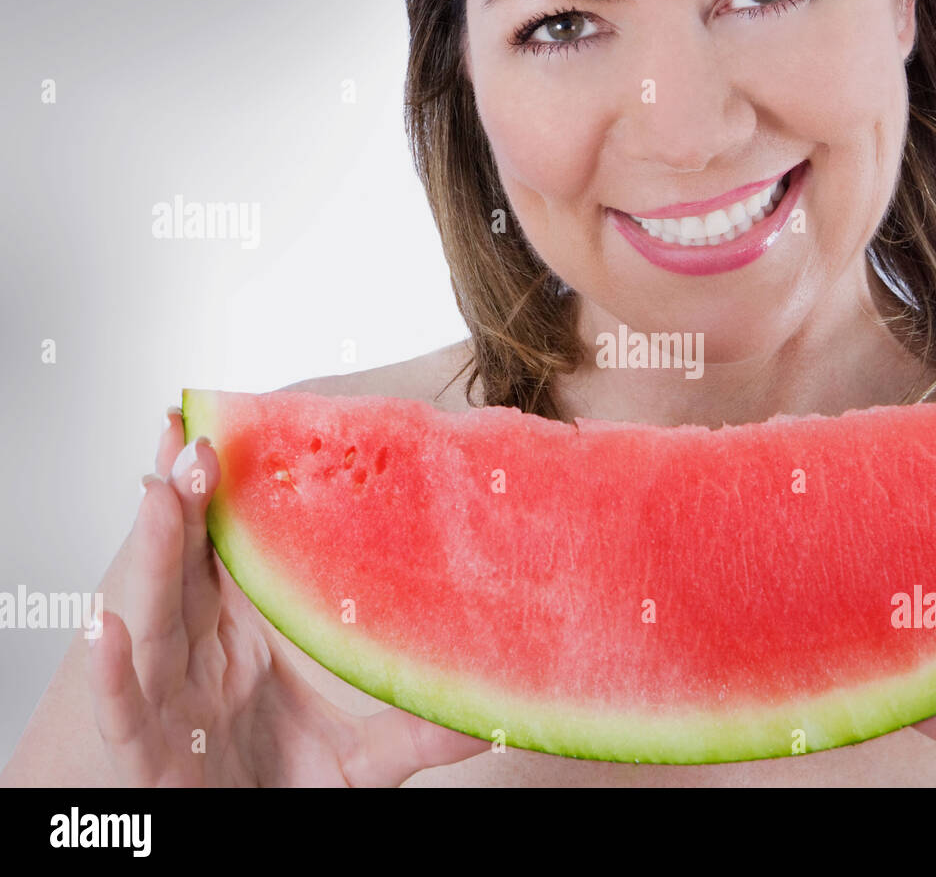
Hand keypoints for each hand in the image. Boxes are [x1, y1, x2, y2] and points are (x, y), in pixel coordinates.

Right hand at [87, 406, 489, 785]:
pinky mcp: (148, 757)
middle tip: (205, 436)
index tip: (236, 432)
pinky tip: (111, 629)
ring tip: (163, 491)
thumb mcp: (356, 761)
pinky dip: (115, 673)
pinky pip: (126, 711)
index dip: (229, 499)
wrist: (227, 846)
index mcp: (236, 642)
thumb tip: (492, 707)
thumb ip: (415, 730)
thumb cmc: (274, 792)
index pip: (229, 556)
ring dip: (155, 554)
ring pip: (155, 619)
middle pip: (186, 569)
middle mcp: (196, 659)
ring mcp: (167, 704)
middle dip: (190, 503)